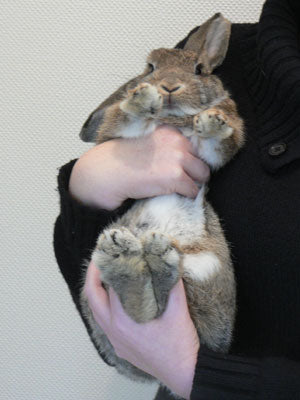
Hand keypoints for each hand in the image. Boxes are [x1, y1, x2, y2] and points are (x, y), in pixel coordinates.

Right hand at [69, 125, 209, 209]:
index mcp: (170, 131)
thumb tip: (186, 159)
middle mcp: (177, 142)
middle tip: (181, 181)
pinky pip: (193, 191)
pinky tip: (175, 196)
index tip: (183, 168)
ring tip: (178, 189)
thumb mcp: (148, 142)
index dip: (190, 160)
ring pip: (202, 175)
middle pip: (201, 161)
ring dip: (193, 184)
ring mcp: (178, 159)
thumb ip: (167, 145)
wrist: (107, 172)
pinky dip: (187, 196)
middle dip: (194, 172)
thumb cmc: (122, 160)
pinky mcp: (175, 177)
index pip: (195, 146)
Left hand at [84, 261, 199, 398]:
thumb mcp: (178, 309)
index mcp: (123, 319)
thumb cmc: (180, 343)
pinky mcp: (120, 348)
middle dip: (93, 276)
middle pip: (93, 298)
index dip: (111, 267)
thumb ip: (172, 283)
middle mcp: (114, 330)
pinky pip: (105, 324)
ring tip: (104, 276)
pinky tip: (115, 300)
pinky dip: (105, 308)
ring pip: (96, 312)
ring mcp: (115, 341)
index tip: (112, 253)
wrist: (184, 372)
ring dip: (97, 293)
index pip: (110, 286)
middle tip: (98, 260)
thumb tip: (168, 262)